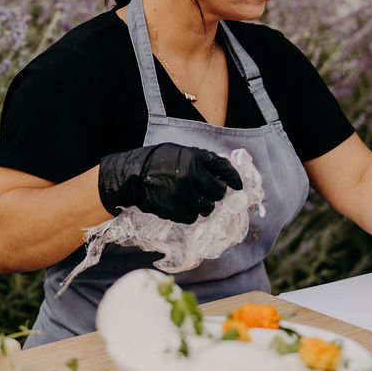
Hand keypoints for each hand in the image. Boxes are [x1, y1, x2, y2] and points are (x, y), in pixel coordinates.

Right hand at [98, 143, 242, 224]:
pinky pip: (192, 218)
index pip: (223, 168)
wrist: (133, 176)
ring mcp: (184, 194)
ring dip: (203, 206)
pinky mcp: (175, 210)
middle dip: (215, 194)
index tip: (238, 186)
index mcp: (195, 158)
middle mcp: (192, 176)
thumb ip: (201, 161)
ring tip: (192, 200)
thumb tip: (221, 173)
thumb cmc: (157, 162)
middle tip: (208, 193)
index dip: (233, 178)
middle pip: (218, 193)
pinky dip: (189, 214)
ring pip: (207, 209)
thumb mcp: (181, 152)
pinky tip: (180, 205)